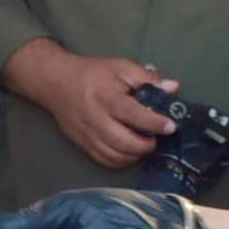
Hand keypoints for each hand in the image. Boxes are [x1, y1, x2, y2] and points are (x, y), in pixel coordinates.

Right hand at [0, 40, 178, 170]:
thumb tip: (173, 87)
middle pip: (125, 142)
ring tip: (144, 143)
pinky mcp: (82, 145)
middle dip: (146, 145)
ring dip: (135, 154)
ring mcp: (88, 135)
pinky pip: (105, 161)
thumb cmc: (92, 73)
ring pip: (116, 156)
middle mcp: (96, 120)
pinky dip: (121, 160)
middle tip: (156, 137)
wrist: (55, 83)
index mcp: (107, 98)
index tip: (171, 126)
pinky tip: (129, 151)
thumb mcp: (121, 67)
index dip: (155, 123)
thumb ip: (147, 78)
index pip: (134, 115)